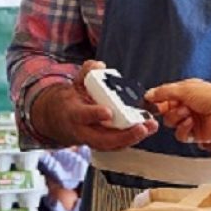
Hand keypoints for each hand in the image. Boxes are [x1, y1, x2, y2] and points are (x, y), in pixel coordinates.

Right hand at [32, 60, 158, 149]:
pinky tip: (147, 128)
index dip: (94, 114)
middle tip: (141, 127)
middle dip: (123, 135)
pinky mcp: (103, 143)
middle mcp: (83, 131)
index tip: (108, 112)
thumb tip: (100, 66)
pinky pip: (118, 144)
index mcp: (73, 114)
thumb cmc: (71, 101)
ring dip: (133, 138)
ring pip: (112, 145)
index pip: (82, 116)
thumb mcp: (75, 83)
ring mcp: (93, 139)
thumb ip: (87, 72)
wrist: (60, 120)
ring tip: (150, 127)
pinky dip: (133, 137)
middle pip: (102, 139)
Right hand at [145, 78, 210, 144]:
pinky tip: (191, 123)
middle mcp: (188, 105)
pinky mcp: (195, 134)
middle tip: (177, 106)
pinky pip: (180, 135)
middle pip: (166, 112)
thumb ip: (164, 92)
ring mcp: (191, 120)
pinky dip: (183, 129)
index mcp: (187, 92)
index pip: (165, 97)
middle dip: (170, 110)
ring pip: (171, 123)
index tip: (151, 103)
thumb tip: (149, 94)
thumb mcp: (185, 88)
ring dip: (177, 118)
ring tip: (187, 113)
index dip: (158, 101)